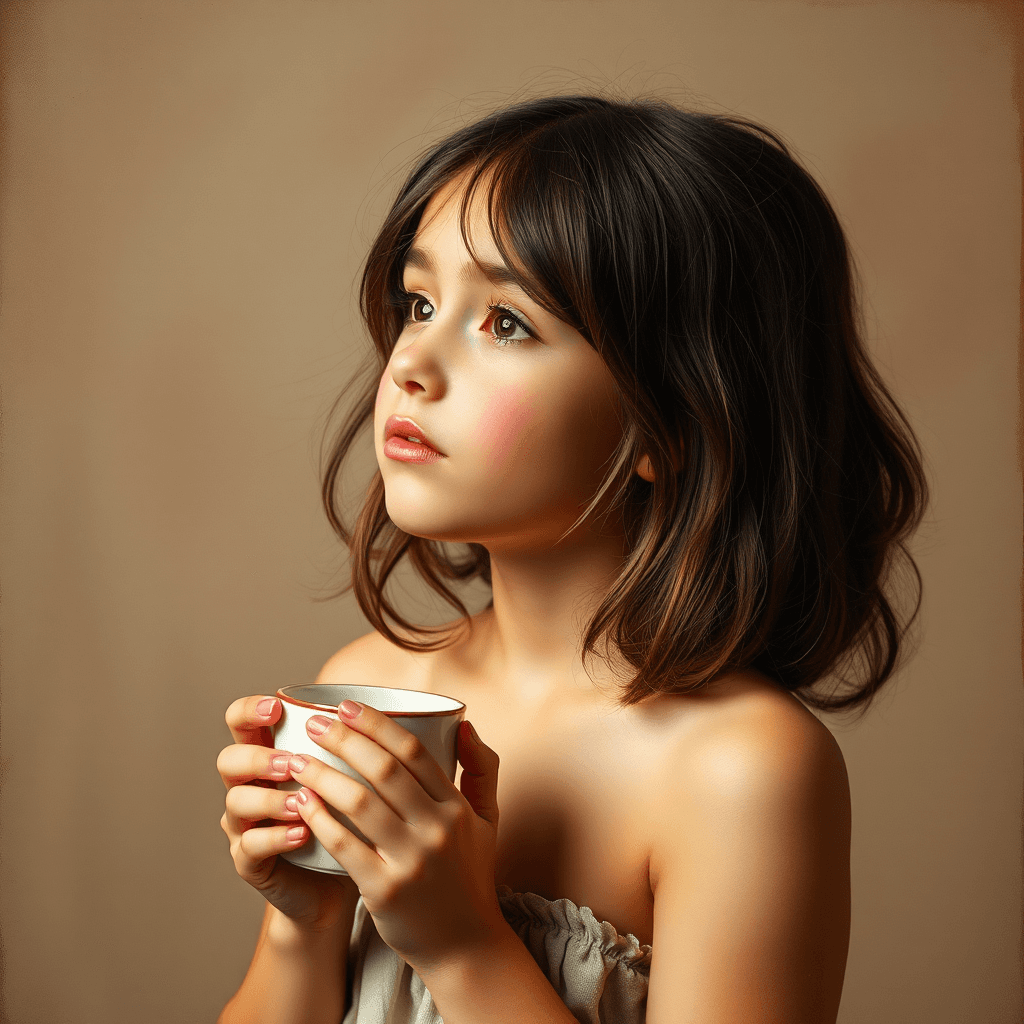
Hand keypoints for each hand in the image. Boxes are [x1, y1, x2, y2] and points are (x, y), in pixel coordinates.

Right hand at [217, 695, 359, 932]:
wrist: (335, 884)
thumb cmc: (349, 822)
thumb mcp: (354, 778)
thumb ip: (358, 745)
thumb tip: (399, 706)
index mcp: (270, 753)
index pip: (240, 721)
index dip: (250, 709)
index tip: (278, 706)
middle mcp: (251, 785)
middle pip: (229, 760)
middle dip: (258, 757)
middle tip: (293, 761)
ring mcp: (245, 825)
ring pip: (238, 802)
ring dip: (270, 799)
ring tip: (303, 799)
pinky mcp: (250, 862)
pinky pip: (251, 847)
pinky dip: (277, 837)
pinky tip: (303, 833)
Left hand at [286, 701, 505, 974]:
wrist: (466, 946)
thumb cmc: (469, 876)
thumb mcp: (487, 820)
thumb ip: (482, 769)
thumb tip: (464, 724)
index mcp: (456, 808)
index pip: (413, 752)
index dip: (376, 724)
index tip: (345, 706)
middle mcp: (436, 830)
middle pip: (382, 770)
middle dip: (342, 739)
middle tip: (313, 723)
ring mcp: (411, 861)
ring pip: (358, 803)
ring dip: (322, 774)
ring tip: (296, 759)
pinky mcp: (384, 890)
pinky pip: (344, 845)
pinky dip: (319, 818)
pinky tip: (301, 801)